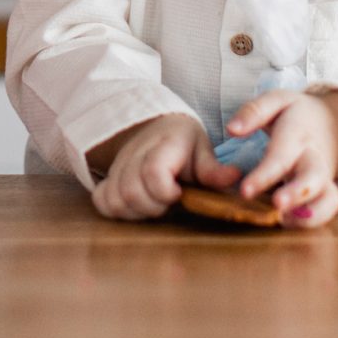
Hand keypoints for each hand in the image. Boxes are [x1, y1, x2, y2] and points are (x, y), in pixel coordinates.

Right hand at [91, 112, 241, 220]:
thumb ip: (213, 169)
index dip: (165, 191)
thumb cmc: (182, 142)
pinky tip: (136, 206)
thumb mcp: (202, 149)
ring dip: (136, 211)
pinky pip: (101, 201)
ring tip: (155, 205)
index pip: (152, 173)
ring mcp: (118, 168)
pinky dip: (116, 209)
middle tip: (169, 202)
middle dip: (153, 206)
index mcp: (162, 146)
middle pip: (131, 192)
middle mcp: (134, 156)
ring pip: (116, 199)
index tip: (179, 193)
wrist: (154, 126)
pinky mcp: (109, 178)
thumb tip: (236, 177)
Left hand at [226, 89, 337, 227]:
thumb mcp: (275, 100)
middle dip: (296, 194)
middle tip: (276, 207)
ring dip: (309, 215)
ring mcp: (323, 176)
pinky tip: (288, 224)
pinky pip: (328, 208)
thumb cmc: (295, 113)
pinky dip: (314, 220)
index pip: (281, 157)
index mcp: (298, 134)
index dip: (264, 175)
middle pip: (313, 178)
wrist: (330, 122)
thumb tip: (231, 129)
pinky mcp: (326, 190)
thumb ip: (253, 111)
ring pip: (328, 198)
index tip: (245, 191)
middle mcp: (314, 157)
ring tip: (282, 222)